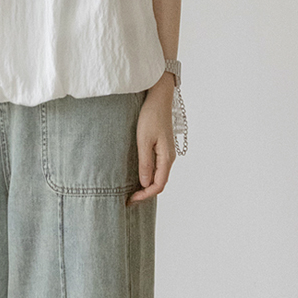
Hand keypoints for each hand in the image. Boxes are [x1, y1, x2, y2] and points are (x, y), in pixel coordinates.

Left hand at [127, 70, 175, 202]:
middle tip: (128, 199)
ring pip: (158, 176)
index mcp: (167, 158)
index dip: (145, 195)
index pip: (158, 185)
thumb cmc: (151, 116)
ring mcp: (166, 153)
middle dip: (145, 193)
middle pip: (159, 183)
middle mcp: (169, 158)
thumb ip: (145, 162)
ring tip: (131, 191)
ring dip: (146, 186)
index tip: (130, 199)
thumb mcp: (144, 140)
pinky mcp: (161, 148)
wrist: (158, 98)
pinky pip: (157, 168)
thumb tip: (144, 183)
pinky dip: (148, 176)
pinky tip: (137, 176)